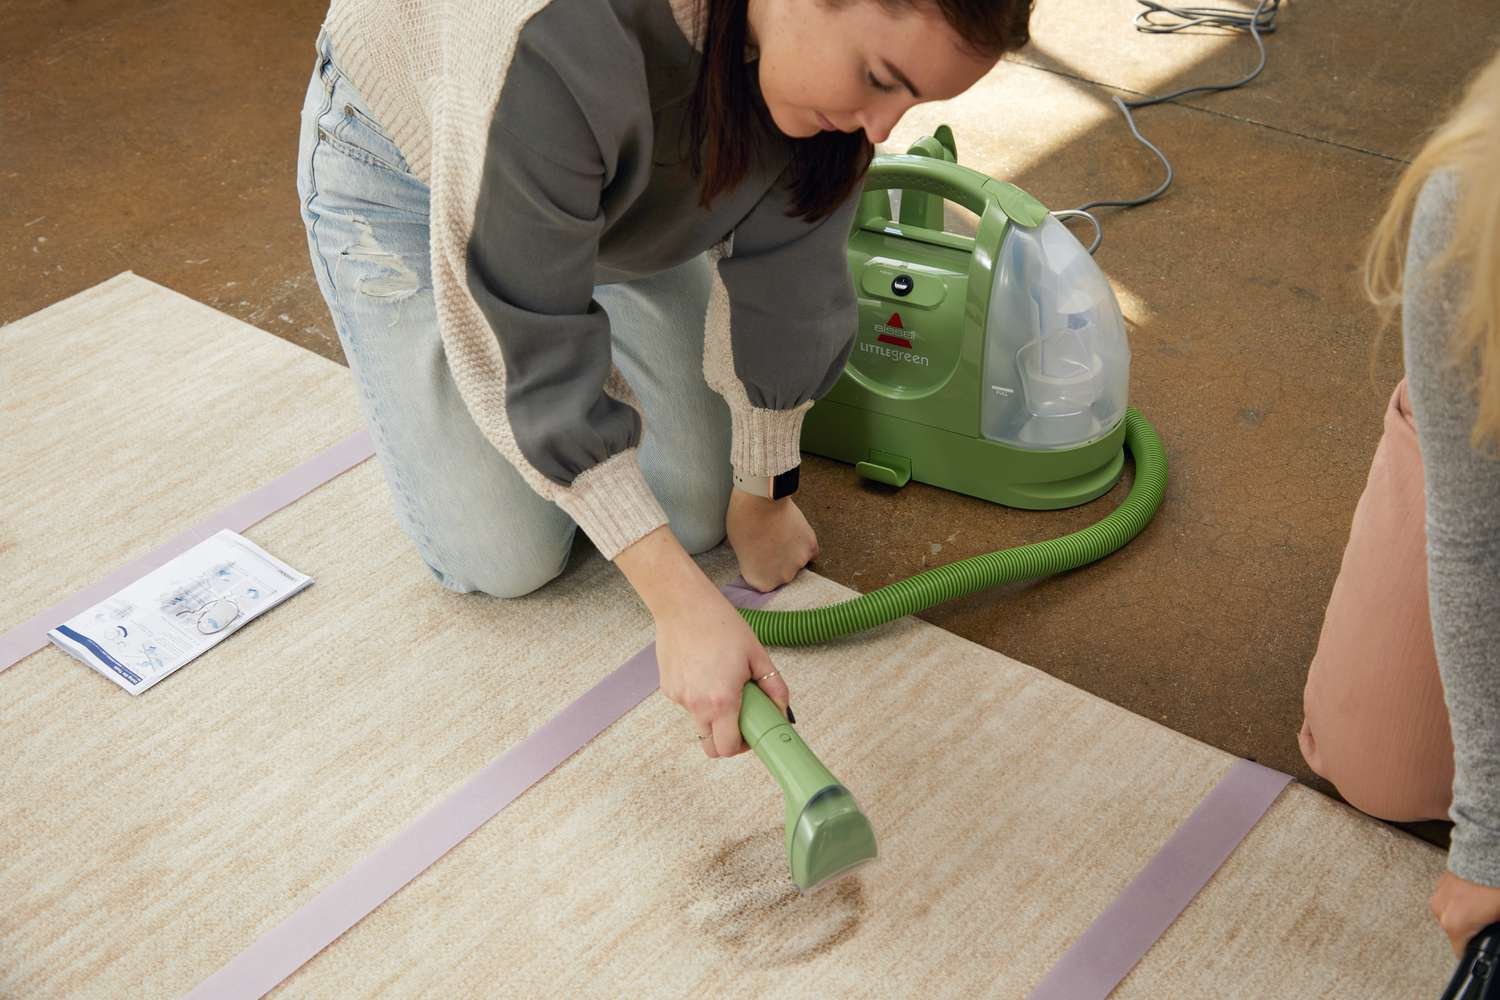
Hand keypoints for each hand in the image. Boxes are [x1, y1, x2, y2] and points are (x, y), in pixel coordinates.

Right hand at [655, 585, 789, 758]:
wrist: (683, 605)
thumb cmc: (721, 625)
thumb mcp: (757, 655)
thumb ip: (774, 686)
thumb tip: (782, 709)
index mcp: (722, 701)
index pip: (729, 748)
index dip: (743, 747)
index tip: (751, 734)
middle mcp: (696, 705)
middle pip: (710, 746)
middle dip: (726, 740)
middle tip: (739, 717)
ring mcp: (679, 698)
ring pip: (699, 722)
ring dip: (713, 714)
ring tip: (721, 681)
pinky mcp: (668, 688)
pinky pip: (687, 703)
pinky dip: (698, 697)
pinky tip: (704, 670)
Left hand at [725, 489, 817, 592]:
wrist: (760, 501)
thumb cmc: (743, 521)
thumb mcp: (737, 547)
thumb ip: (749, 560)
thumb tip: (754, 557)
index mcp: (760, 581)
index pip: (762, 582)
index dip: (759, 568)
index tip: (757, 557)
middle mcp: (782, 578)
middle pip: (782, 575)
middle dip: (776, 563)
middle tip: (769, 544)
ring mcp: (799, 563)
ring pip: (797, 563)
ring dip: (791, 553)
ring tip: (781, 536)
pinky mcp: (811, 547)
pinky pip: (811, 552)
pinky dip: (804, 544)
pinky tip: (794, 534)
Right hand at [1431, 870, 1499, 956]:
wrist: (1485, 854)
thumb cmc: (1493, 885)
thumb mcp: (1499, 914)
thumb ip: (1494, 929)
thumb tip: (1494, 930)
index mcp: (1455, 925)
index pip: (1460, 951)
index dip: (1475, 950)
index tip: (1482, 946)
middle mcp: (1441, 911)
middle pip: (1455, 931)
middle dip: (1470, 929)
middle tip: (1486, 922)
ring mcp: (1438, 895)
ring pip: (1450, 914)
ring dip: (1462, 913)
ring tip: (1480, 906)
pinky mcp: (1440, 881)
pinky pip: (1449, 898)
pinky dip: (1459, 899)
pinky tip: (1474, 894)